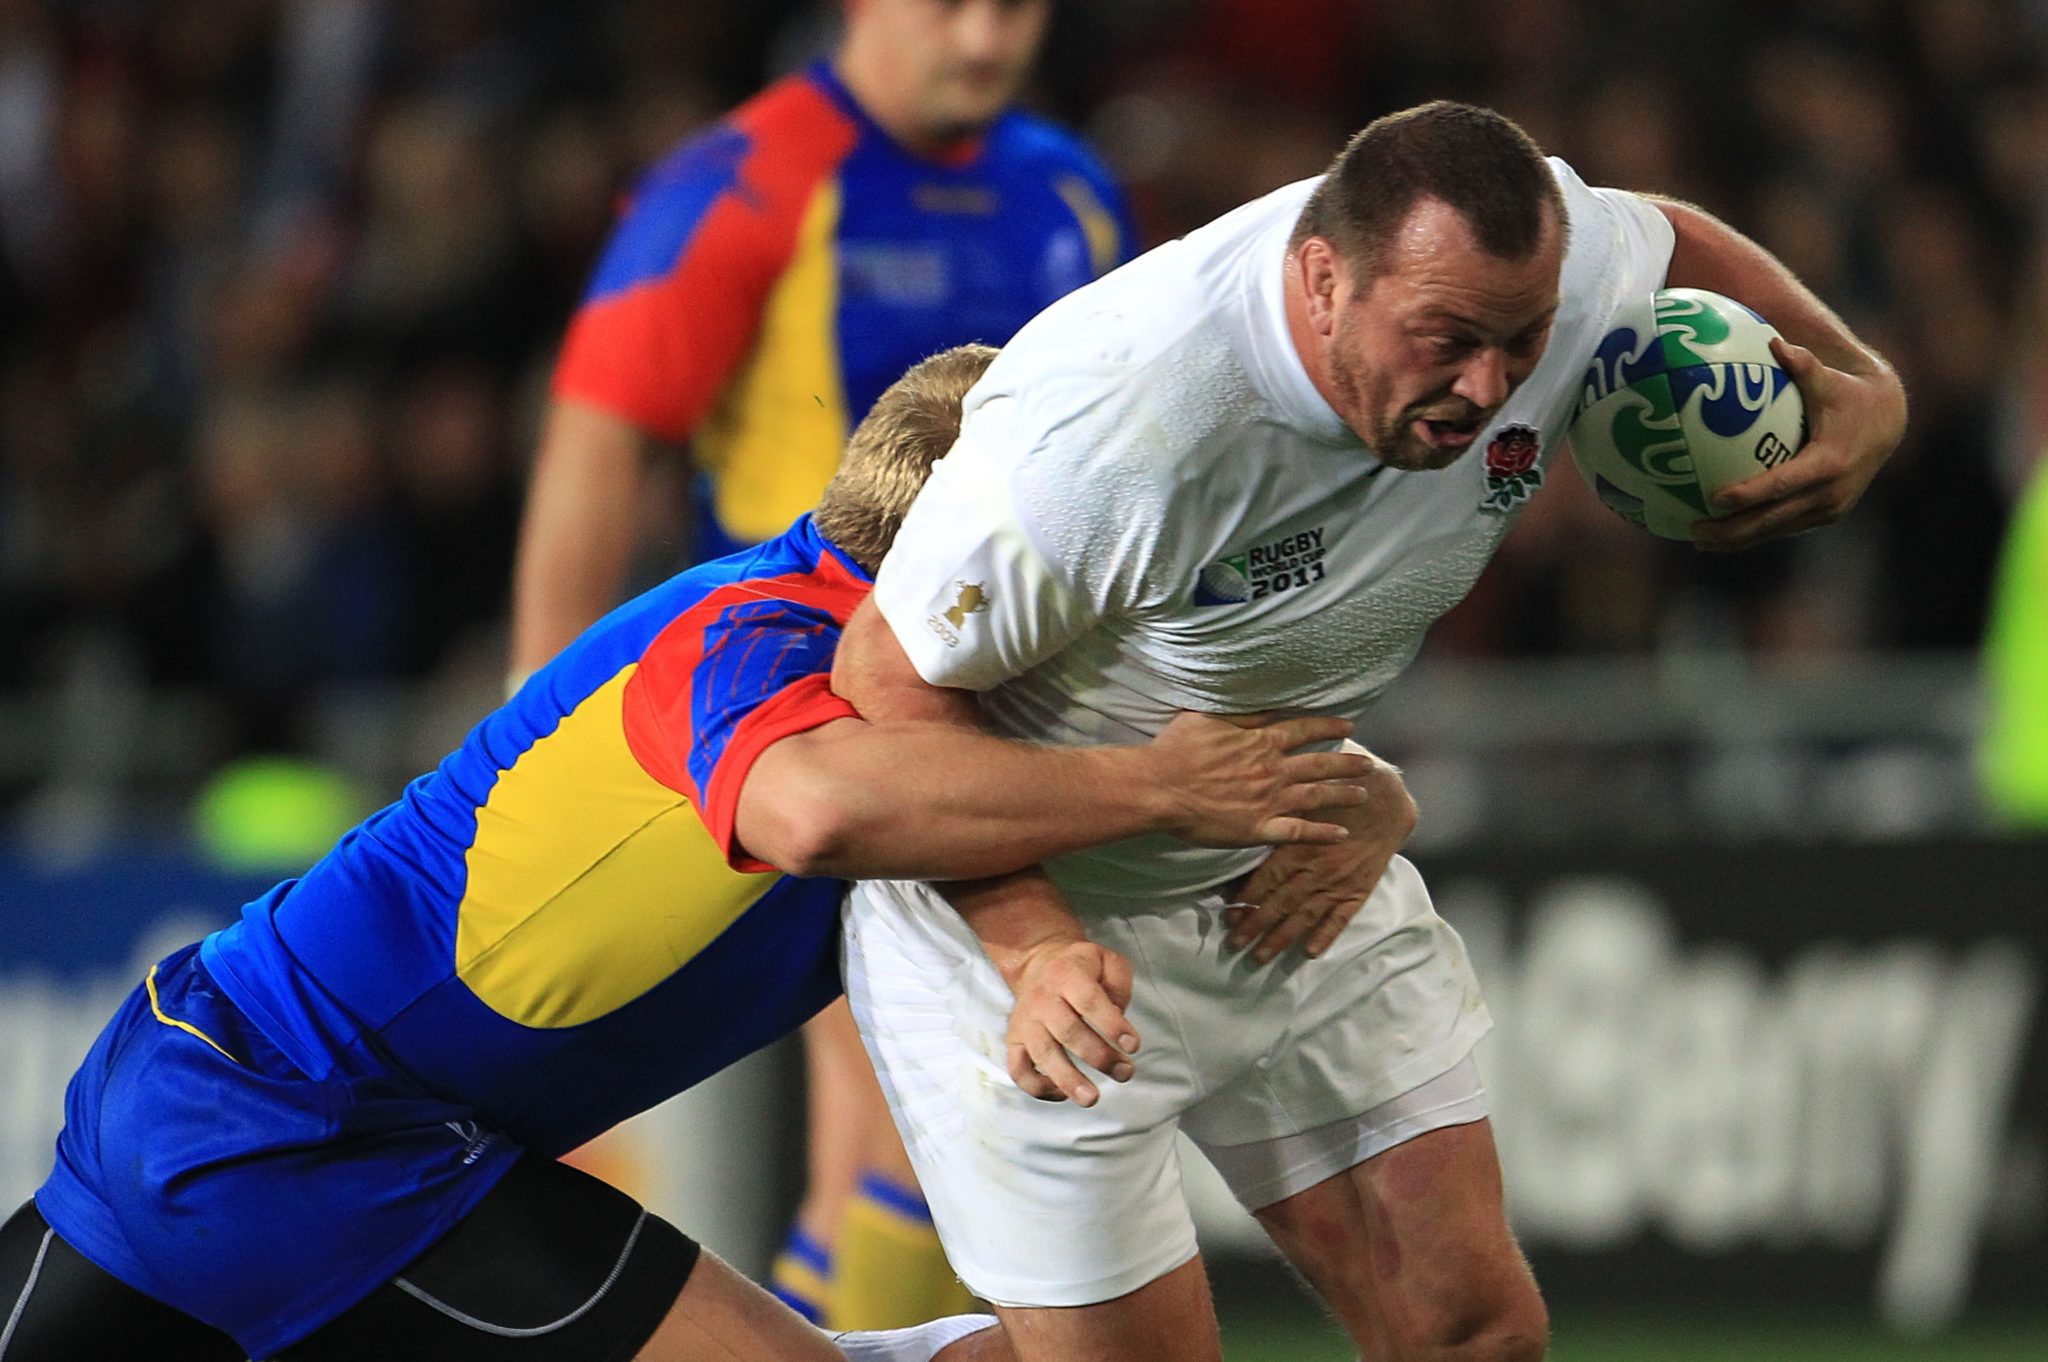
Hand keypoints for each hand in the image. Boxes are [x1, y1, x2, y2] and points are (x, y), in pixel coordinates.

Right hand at [997, 937, 1138, 1105]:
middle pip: (1068, 1031)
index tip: (1132, 1046)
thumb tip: (1118, 1018)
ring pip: (1043, 1054)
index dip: (1111, 1025)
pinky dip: (1036, 1086)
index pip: (1089, 1001)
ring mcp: (1025, 1021)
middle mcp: (1042, 998)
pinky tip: (1062, 1094)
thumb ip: (1119, 984)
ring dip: (1068, 1079)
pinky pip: (1019, 1068)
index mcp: (1067, 974)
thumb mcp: (1107, 960)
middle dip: (1099, 1056)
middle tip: (1124, 1073)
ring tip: (1091, 1098)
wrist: (1038, 962)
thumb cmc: (1080, 967)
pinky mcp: (1015, 1039)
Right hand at [1142, 711, 1376, 847]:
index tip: (1349, 725)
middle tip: (1370, 764)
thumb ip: (1243, 714)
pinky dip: (1322, 833)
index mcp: (1261, 742)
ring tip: (1364, 795)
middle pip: (1320, 764)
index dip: (1328, 726)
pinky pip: (1299, 831)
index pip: (1304, 730)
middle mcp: (1273, 770)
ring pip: (1317, 796)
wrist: (1161, 787)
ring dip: (1342, 794)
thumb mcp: (1210, 717)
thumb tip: (1269, 703)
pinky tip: (1342, 834)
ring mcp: (1269, 800)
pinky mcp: (1259, 828)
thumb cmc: (1177, 750)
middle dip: (1347, 763)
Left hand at [1223, 755, 1417, 964]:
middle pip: (1279, 904)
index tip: (1226, 916)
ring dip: (1281, 938)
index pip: (1266, 880)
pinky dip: (1326, 936)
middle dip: (1254, 927)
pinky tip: (1310, 952)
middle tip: (1233, 945)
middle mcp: (1316, 869)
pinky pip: (1341, 918)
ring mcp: (1338, 883)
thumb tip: (1244, 835)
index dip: (1245, 900)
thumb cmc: (1337, 797)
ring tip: (1260, 956)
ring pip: (1305, 916)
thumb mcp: (1302, 803)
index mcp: (1299, 846)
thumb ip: (1277, 823)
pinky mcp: (1358, 890)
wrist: (1387, 801)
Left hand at [1691, 337, 1906, 550]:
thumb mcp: (1830, 380)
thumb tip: (1774, 342)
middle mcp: (1830, 494)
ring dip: (1737, 540)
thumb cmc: (1850, 396)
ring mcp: (1829, 509)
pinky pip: (1783, 527)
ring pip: (1776, 530)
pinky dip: (1753, 533)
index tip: (1714, 499)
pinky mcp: (1826, 515)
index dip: (1748, 495)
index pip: (1781, 485)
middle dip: (1732, 531)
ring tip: (1697, 539)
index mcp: (1829, 464)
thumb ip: (1803, 364)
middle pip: (1772, 520)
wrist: (1888, 423)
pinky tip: (1719, 534)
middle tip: (1693, 530)